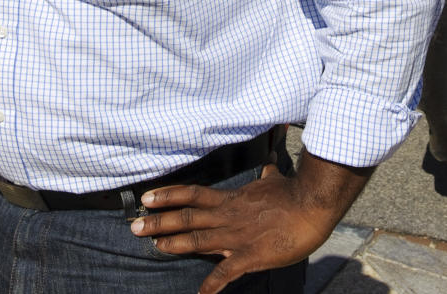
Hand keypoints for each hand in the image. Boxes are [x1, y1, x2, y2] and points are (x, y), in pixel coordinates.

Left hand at [129, 148, 371, 293]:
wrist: (311, 207)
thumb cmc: (294, 194)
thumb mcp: (275, 181)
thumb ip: (266, 177)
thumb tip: (268, 166)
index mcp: (232, 200)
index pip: (193, 196)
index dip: (169, 196)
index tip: (147, 198)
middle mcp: (228, 217)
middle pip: (187, 218)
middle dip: (159, 222)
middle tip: (135, 227)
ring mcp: (236, 236)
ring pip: (198, 240)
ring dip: (173, 244)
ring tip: (153, 247)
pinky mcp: (250, 256)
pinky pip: (226, 272)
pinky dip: (212, 285)